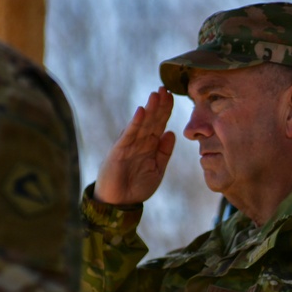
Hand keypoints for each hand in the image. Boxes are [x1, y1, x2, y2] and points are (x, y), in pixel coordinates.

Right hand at [93, 88, 175, 204]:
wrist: (119, 203)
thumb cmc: (137, 186)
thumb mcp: (157, 169)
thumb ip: (165, 152)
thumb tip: (172, 132)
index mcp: (150, 146)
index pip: (159, 124)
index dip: (166, 111)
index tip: (172, 96)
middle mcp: (140, 142)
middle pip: (152, 120)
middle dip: (159, 105)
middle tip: (165, 89)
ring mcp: (129, 145)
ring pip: (142, 124)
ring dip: (149, 109)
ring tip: (156, 95)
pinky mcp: (119, 151)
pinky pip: (129, 135)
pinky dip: (135, 123)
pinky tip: (141, 111)